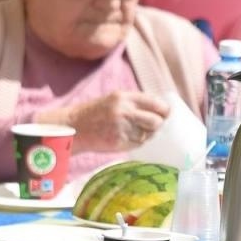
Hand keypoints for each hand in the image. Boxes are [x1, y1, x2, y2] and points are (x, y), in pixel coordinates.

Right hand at [42, 91, 168, 152]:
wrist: (74, 126)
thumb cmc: (96, 113)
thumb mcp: (114, 100)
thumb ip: (135, 103)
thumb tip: (160, 110)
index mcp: (124, 97)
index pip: (155, 103)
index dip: (164, 110)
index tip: (166, 114)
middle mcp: (124, 111)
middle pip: (156, 121)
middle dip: (157, 125)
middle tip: (153, 126)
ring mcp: (121, 128)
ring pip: (147, 134)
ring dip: (146, 134)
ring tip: (134, 131)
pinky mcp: (118, 142)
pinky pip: (138, 144)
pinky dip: (136, 142)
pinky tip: (126, 138)